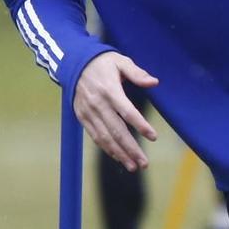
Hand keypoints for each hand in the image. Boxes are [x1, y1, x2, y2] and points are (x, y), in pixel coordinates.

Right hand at [72, 51, 158, 169]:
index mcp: (109, 90)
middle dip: (131, 148)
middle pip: (116, 130)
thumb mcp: (121, 62)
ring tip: (133, 166)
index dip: (140, 125)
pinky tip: (118, 157)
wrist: (74, 63)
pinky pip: (95, 136)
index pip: (127, 112)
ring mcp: (88, 112)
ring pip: (105, 137)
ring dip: (120, 153)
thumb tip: (154, 82)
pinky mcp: (82, 117)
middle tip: (144, 163)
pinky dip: (107, 148)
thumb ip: (137, 73)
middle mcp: (98, 104)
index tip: (153, 137)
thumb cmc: (102, 62)